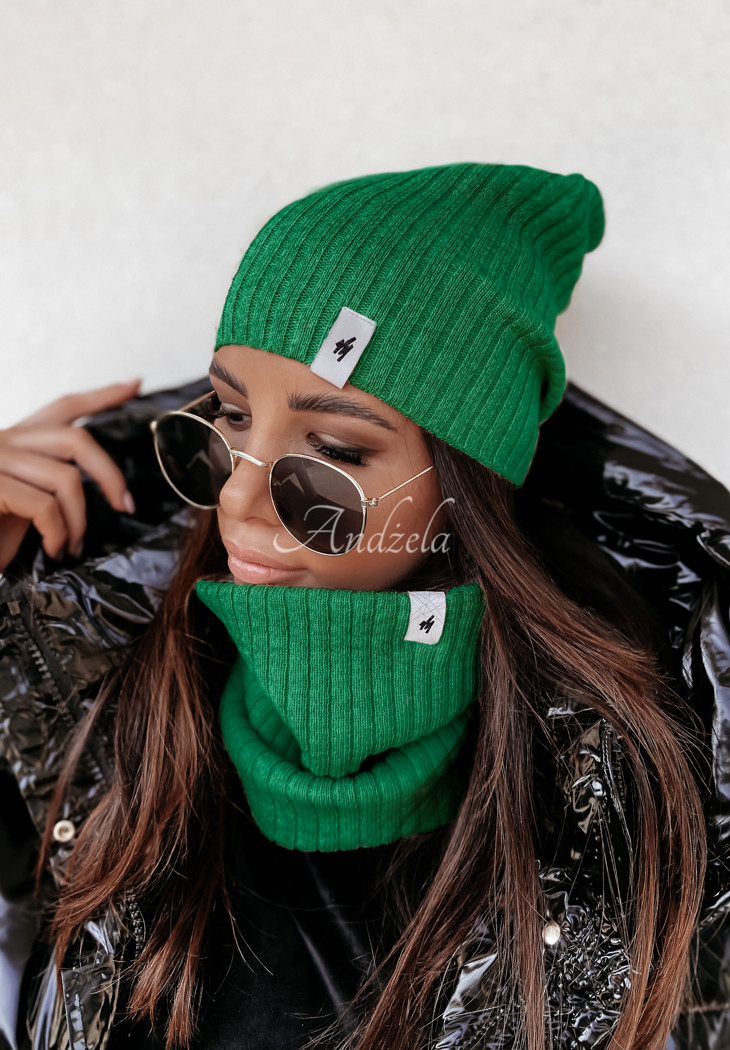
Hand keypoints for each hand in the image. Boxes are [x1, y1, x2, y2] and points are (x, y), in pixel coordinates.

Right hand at [0, 380, 141, 571]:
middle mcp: (4, 440)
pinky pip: (44, 507)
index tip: (135, 383)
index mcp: (16, 439)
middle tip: (126, 505)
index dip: (101, 396)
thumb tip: (105, 485)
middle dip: (110, 474)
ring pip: (65, 478)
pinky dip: (59, 533)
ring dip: (79, 520)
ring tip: (73, 545)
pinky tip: (54, 549)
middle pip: (75, 439)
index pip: (64, 407)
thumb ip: (52, 481)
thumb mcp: (27, 500)